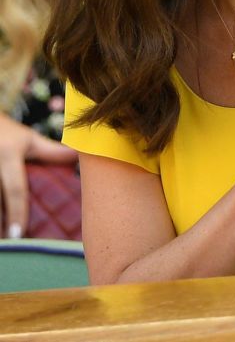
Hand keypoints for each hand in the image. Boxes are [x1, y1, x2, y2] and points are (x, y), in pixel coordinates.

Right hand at [0, 112, 77, 236]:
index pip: (15, 189)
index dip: (18, 212)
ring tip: (8, 243)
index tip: (19, 234)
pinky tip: (3, 228)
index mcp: (9, 156)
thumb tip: (79, 156)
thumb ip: (51, 151)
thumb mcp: (28, 139)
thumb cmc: (8, 134)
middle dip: (3, 226)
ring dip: (0, 223)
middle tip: (15, 247)